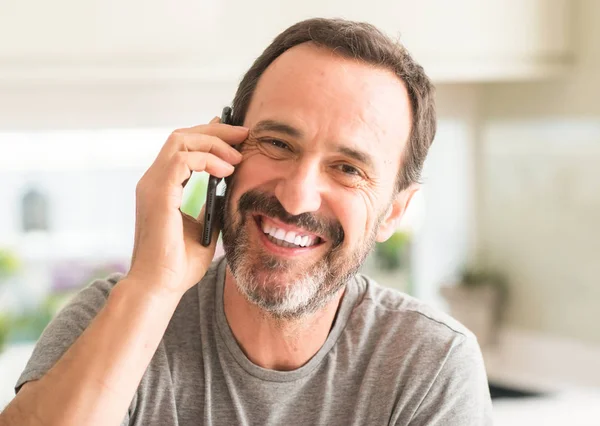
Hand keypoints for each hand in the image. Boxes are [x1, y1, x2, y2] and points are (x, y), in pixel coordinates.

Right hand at [127, 117, 247, 295]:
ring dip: (214, 143)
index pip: (184, 147)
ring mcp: (153, 185)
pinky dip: (207, 159)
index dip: (210, 135)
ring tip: (238, 156)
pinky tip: (227, 171)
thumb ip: (211, 205)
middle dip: (216, 131)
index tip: (236, 134)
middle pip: (183, 136)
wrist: (161, 287)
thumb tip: (228, 190)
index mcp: (163, 187)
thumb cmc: (179, 264)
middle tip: (244, 134)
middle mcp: (154, 181)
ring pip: (181, 141)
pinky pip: (182, 160)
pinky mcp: (157, 193)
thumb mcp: (204, 227)